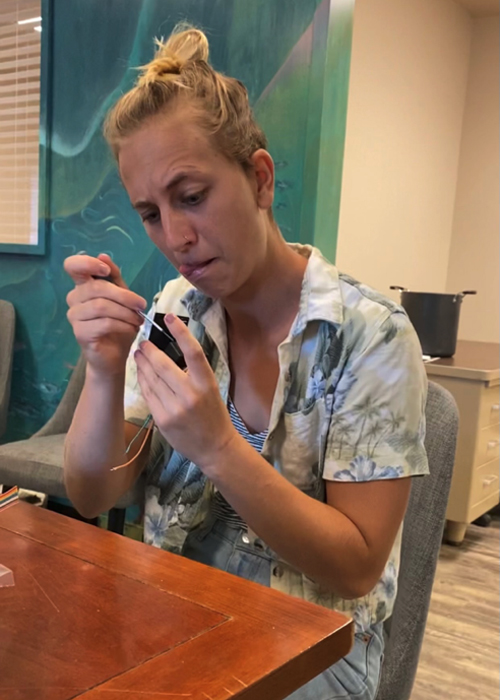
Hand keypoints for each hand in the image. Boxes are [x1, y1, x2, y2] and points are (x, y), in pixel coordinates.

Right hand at [65, 253, 146, 374]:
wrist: (114, 355)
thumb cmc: (118, 324)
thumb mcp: (122, 298)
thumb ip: (115, 277)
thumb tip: (104, 256)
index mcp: (83, 286)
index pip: (72, 266)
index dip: (87, 263)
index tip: (106, 271)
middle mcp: (74, 299)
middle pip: (96, 288)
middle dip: (124, 296)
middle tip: (141, 304)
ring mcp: (74, 316)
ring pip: (101, 306)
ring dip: (126, 312)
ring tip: (138, 320)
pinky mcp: (80, 333)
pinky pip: (104, 323)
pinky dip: (123, 325)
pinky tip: (132, 329)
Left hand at [134, 314, 237, 469]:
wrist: (214, 447)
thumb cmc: (213, 413)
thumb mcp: (210, 389)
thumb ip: (193, 372)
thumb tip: (170, 350)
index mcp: (207, 383)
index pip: (193, 351)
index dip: (180, 332)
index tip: (168, 317)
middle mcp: (191, 394)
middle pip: (164, 365)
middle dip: (150, 350)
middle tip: (143, 342)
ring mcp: (175, 408)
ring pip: (152, 379)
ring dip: (142, 364)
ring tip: (138, 354)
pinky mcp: (163, 420)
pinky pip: (148, 394)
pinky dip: (143, 381)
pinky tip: (141, 373)